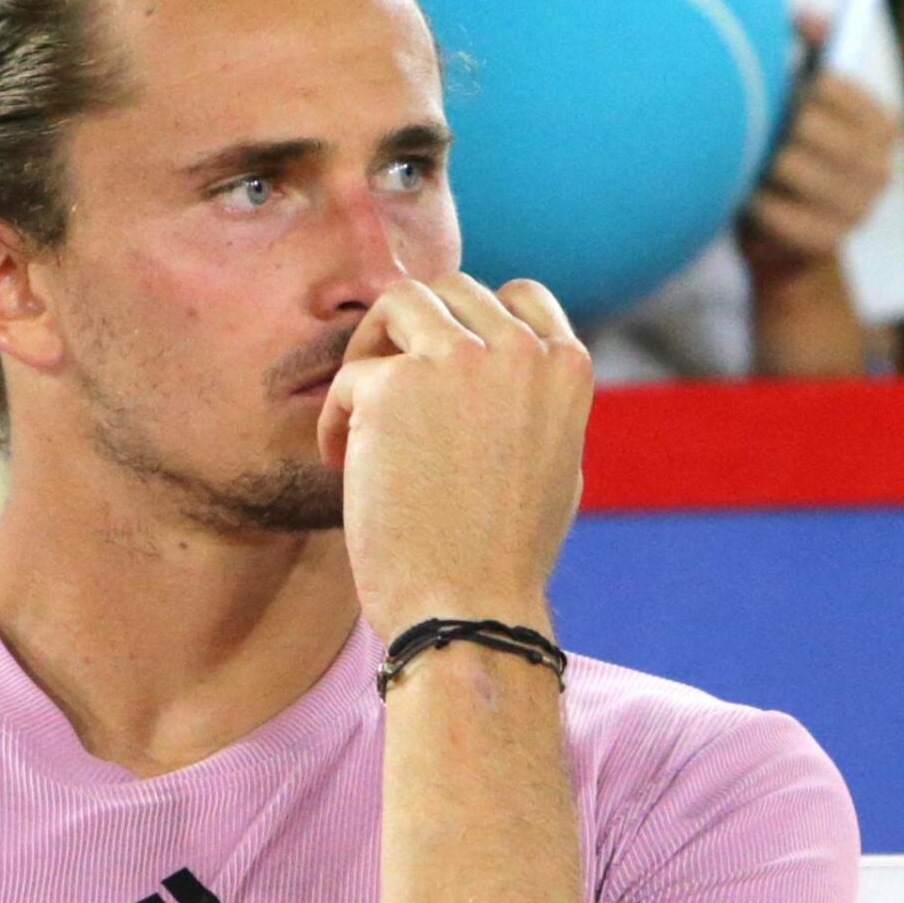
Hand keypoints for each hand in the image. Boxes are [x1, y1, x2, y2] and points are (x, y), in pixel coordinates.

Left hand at [317, 274, 590, 638]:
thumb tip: (503, 356)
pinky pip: (350, 375)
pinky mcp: (392, 386)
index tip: (441, 367)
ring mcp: (456, 360)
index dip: (473, 323)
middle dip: (413, 333)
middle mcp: (518, 350)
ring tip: (360, 411)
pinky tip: (342, 464)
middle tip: (387, 390)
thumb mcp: (554, 463)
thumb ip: (533, 400)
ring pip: (397, 303)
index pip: (519, 296)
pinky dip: (337, 417)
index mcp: (567, 367)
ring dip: (373, 349)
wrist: (468, 611)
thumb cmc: (506, 557)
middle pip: (450, 291)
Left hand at [737, 16, 902, 271]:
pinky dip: (754, 202)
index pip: (831, 84)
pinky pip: (772, 207)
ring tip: (756, 169)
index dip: (794, 84)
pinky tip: (755, 201)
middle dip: (772, 126)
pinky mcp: (826, 241)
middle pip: (805, 122)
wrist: (786, 244)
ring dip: (759, 164)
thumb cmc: (791, 159)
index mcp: (885, 125)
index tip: (781, 94)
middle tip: (760, 137)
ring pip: (786, 163)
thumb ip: (812, 54)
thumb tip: (805, 16)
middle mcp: (882, 167)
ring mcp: (858, 207)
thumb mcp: (808, 100)